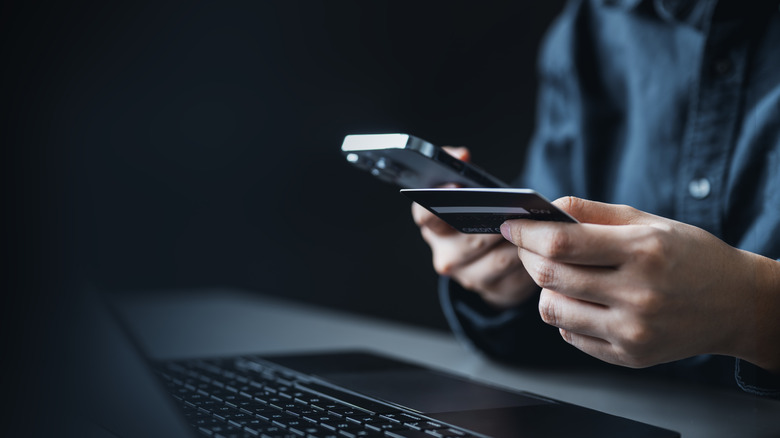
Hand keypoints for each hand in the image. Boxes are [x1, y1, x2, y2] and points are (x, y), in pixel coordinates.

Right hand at [411, 147, 537, 308]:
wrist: (489, 258)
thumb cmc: (478, 216)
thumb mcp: (465, 192)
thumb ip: (457, 167)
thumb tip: (461, 156)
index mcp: (434, 228)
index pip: (426, 215)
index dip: (438, 200)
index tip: (455, 186)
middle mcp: (447, 256)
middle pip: (471, 241)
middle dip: (496, 224)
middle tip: (516, 207)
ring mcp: (470, 278)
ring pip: (498, 261)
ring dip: (520, 244)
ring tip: (537, 226)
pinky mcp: (497, 292)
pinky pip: (518, 277)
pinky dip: (532, 261)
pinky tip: (542, 248)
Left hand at [500, 197, 779, 370]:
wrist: (736, 304)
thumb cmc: (690, 256)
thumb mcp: (649, 221)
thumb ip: (593, 213)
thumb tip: (546, 208)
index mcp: (643, 251)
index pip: (562, 244)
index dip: (526, 233)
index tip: (511, 225)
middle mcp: (638, 294)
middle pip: (550, 276)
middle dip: (527, 256)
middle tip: (527, 246)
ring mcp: (633, 331)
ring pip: (552, 310)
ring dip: (544, 289)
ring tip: (561, 275)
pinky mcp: (630, 357)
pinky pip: (570, 335)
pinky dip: (566, 315)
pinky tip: (584, 301)